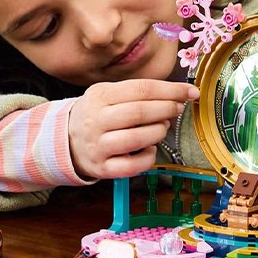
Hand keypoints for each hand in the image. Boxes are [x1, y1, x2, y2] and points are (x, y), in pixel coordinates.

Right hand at [68, 79, 199, 179]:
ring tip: (163, 127)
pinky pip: (131, 166)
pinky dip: (148, 157)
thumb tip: (176, 95)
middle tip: (177, 109)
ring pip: (135, 139)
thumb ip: (137, 93)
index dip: (170, 90)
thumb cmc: (98, 115)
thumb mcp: (108, 94)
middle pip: (139, 112)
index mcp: (99, 95)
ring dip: (158, 132)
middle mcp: (96, 120)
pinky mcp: (102, 168)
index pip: (141, 89)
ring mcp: (98, 145)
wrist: (66, 140)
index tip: (190, 92)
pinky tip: (150, 149)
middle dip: (166, 109)